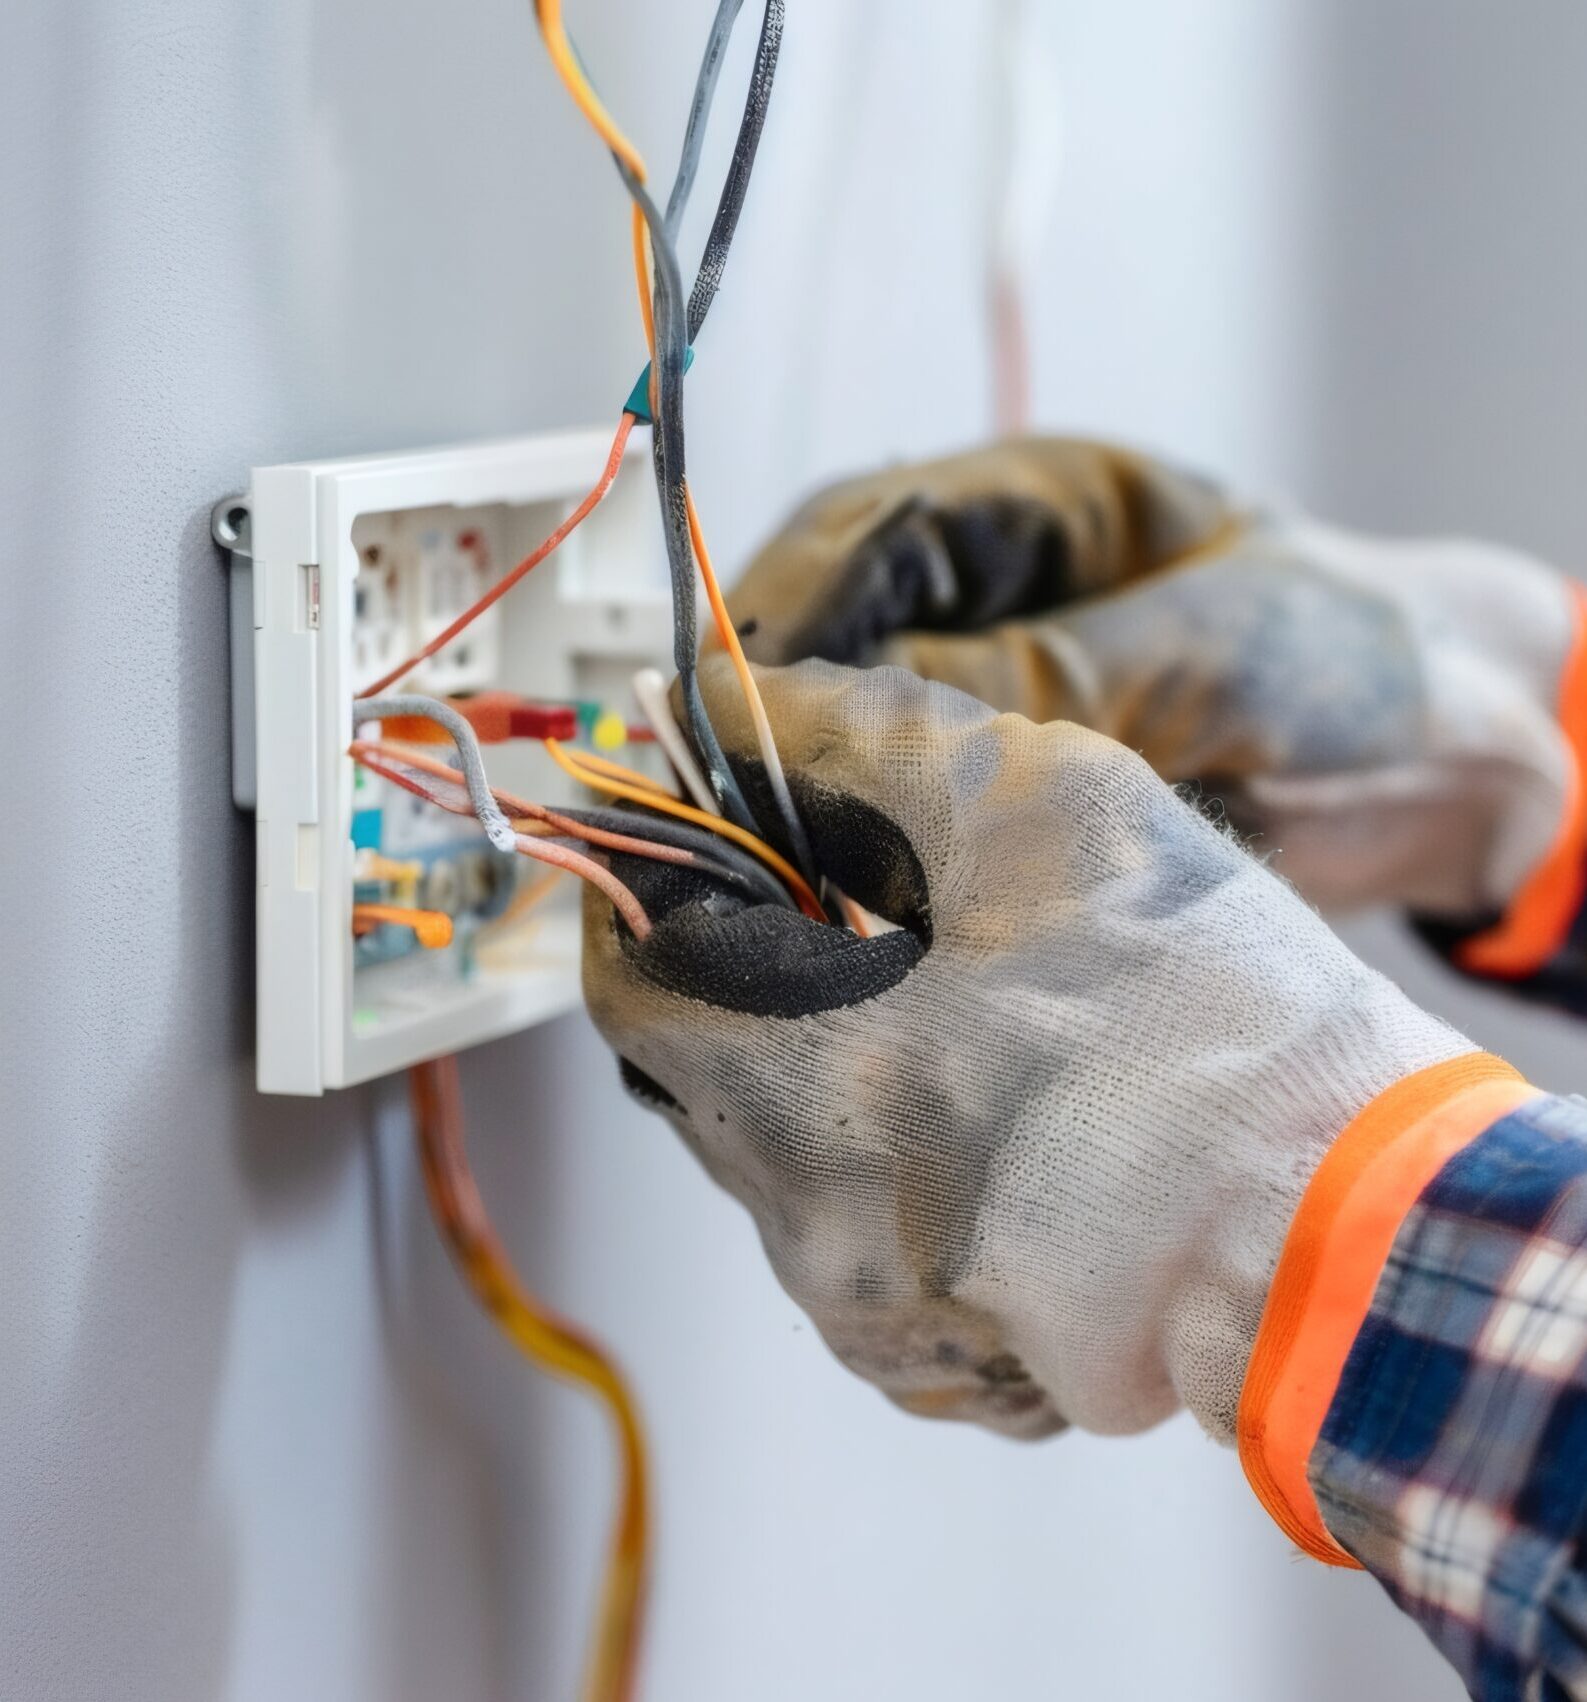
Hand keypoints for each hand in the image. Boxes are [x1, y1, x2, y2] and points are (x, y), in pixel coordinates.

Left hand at [582, 657, 1468, 1440]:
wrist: (1352, 1230)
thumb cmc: (1215, 1033)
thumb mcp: (1039, 813)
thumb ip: (859, 739)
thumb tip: (746, 708)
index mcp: (809, 1084)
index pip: (628, 969)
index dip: (655, 879)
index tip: (702, 831)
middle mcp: (808, 1220)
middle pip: (700, 1058)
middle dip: (755, 962)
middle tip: (857, 902)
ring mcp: (867, 1304)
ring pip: (781, 1143)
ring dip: (831, 1056)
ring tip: (964, 1007)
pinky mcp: (930, 1351)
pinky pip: (857, 1225)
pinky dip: (893, 1148)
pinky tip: (999, 1107)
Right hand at [729, 440, 1576, 918]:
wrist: (1457, 766)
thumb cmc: (1351, 650)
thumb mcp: (1206, 643)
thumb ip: (1044, 671)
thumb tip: (865, 702)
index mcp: (1041, 510)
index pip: (875, 533)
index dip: (787, 602)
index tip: (731, 685)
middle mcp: (1003, 602)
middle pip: (843, 637)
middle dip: (779, 707)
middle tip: (730, 784)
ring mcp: (1003, 700)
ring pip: (867, 734)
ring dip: (818, 788)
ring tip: (770, 847)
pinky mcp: (1016, 793)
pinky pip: (919, 815)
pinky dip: (877, 855)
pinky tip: (842, 891)